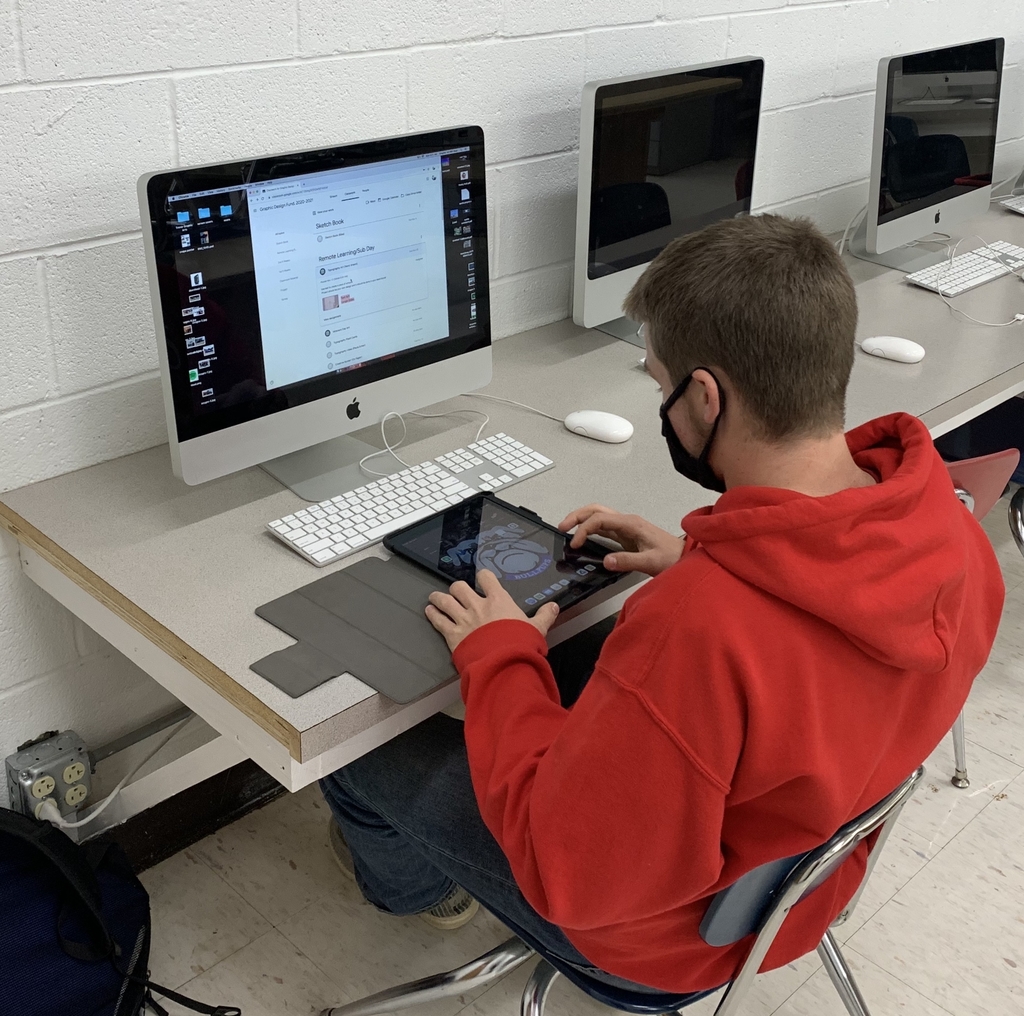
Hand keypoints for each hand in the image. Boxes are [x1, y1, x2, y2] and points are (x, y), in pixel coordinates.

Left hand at [426, 569, 559, 652]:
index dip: (483, 577)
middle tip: (456, 591)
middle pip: (459, 587)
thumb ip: (544, 616)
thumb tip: (553, 606)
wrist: (504, 662)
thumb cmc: (520, 645)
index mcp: (498, 601)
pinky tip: (429, 611)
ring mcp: (463, 619)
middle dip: (456, 588)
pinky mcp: (453, 635)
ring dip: (438, 598)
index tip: (482, 578)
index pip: (487, 579)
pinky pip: (438, 620)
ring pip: (445, 601)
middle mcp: (478, 606)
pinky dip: (432, 615)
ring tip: (435, 597)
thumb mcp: (537, 629)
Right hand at [558, 504, 682, 576]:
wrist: (686, 558)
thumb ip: (628, 561)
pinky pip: (604, 527)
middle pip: (596, 510)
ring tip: (567, 529)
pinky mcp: (627, 535)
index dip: (584, 530)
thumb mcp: (651, 562)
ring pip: (599, 516)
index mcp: (631, 524)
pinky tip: (584, 537)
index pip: (600, 520)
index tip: (575, 544)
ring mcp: (626, 527)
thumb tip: (606, 561)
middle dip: (577, 516)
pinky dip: (590, 529)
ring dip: (582, 520)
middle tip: (562, 527)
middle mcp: (627, 522)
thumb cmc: (673, 558)